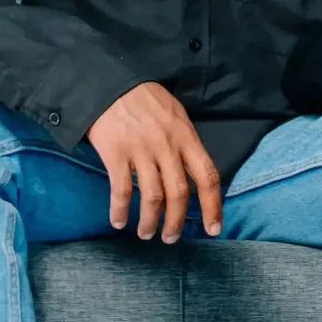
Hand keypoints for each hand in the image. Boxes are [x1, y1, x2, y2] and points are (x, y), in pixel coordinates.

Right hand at [86, 82, 222, 241]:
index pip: (207, 176)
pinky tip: (119, 221)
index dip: (212, 206)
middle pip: (179, 193)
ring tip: (146, 233)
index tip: (213, 228)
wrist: (109, 83)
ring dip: (150, 221)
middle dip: (176, 222)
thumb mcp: (175, 114)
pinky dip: (120, 210)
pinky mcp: (116, 153)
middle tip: (170, 238)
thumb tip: (192, 172)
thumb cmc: (143, 98)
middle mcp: (167, 146)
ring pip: (152, 197)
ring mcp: (141, 150)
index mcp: (186, 136)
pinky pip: (121, 190)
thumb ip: (184, 141)